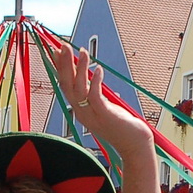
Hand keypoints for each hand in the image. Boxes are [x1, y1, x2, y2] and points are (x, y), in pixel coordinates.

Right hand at [47, 40, 153, 159]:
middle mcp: (81, 113)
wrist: (134, 146)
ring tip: (82, 52)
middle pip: (67, 85)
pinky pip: (95, 96)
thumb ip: (96, 95)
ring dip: (79, 68)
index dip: (60, 68)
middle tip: (64, 46)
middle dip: (64, 64)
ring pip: (79, 89)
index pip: (65, 86)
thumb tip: (94, 77)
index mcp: (80, 110)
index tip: (57, 52)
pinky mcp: (104, 116)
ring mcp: (92, 115)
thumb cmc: (122, 127)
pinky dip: (95, 81)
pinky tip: (98, 69)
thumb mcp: (104, 108)